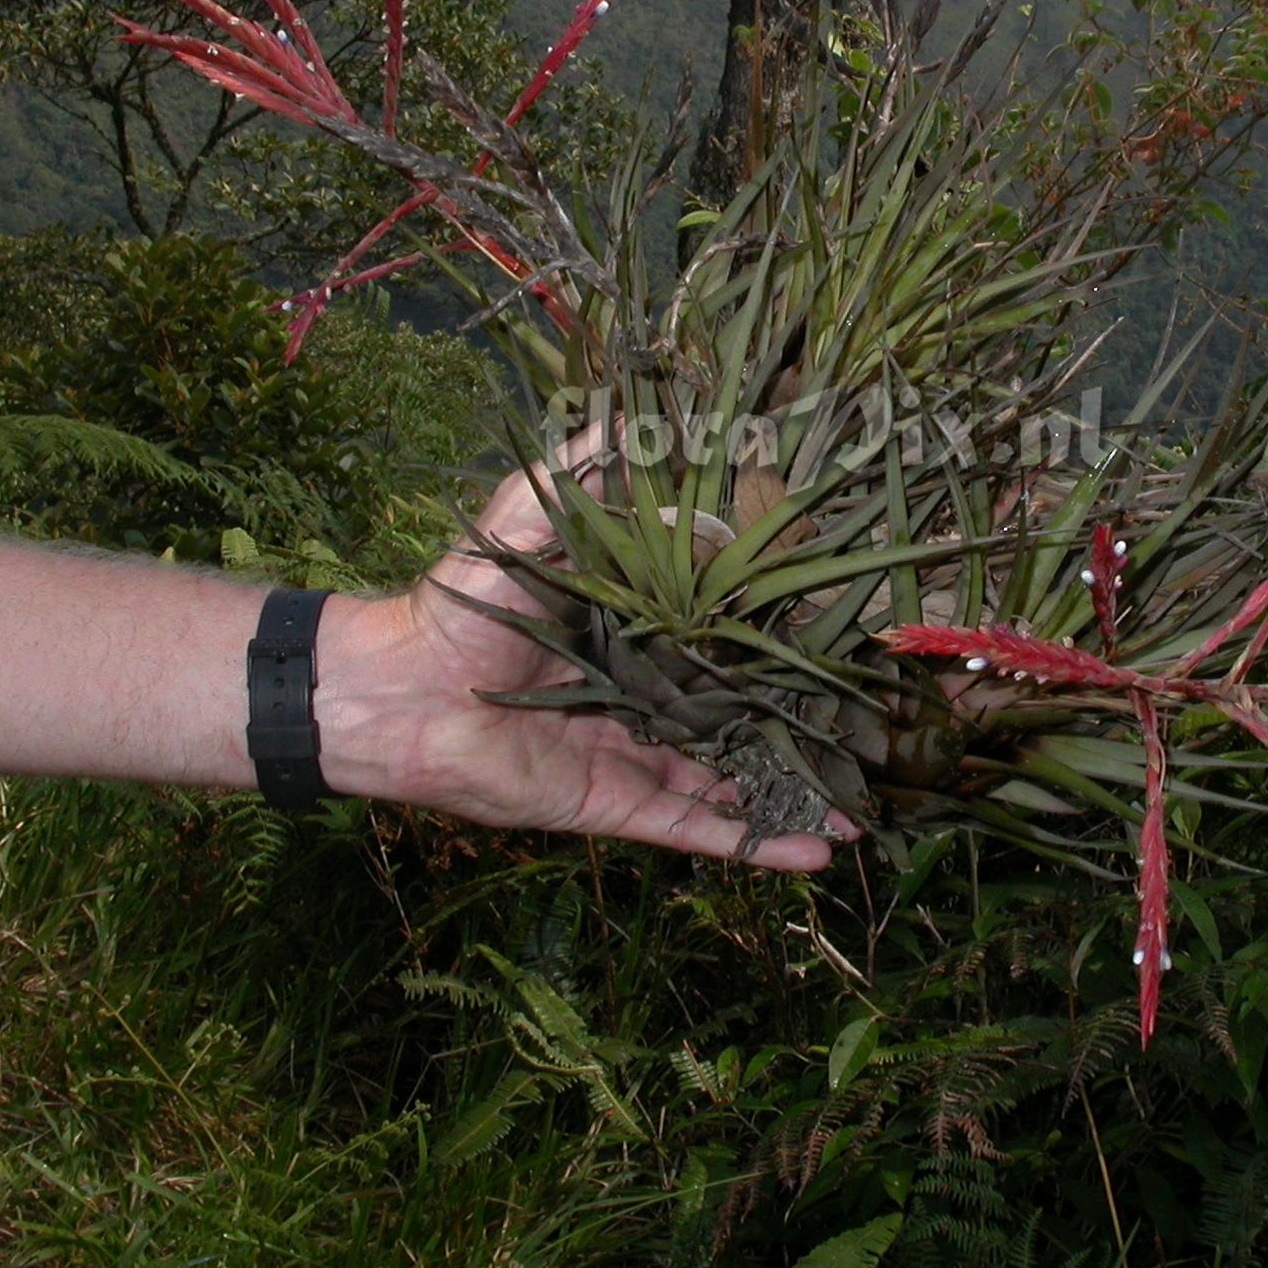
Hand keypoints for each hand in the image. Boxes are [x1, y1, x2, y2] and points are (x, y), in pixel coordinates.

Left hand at [315, 431, 847, 870]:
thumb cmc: (461, 595)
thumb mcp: (533, 512)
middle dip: (804, 739)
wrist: (393, 684)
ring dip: (794, 800)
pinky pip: (693, 827)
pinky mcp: (613, 803)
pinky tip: (811, 854)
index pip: (725, 642)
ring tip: (864, 819)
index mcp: (634, 634)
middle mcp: (643, 698)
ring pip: (730, 782)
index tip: (846, 650)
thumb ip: (590, 468)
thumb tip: (646, 413)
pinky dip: (750, 841)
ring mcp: (631, 756)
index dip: (783, 650)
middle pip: (741, 722)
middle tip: (873, 746)